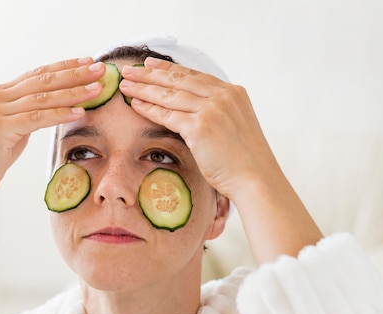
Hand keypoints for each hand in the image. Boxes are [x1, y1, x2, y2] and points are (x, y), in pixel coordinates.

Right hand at [0, 58, 105, 199]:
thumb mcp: (15, 130)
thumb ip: (31, 115)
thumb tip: (57, 108)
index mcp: (2, 93)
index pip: (39, 74)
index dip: (65, 67)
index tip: (89, 62)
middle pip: (44, 80)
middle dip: (75, 74)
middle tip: (101, 69)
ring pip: (43, 97)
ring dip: (74, 91)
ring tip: (97, 89)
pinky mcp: (0, 128)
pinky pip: (37, 118)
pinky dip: (60, 114)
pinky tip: (80, 111)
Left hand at [119, 57, 321, 262]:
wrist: (255, 179)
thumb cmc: (245, 162)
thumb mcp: (235, 128)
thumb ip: (219, 114)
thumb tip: (195, 114)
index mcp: (234, 93)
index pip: (195, 75)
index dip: (169, 69)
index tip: (151, 64)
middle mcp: (223, 96)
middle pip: (179, 80)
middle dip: (151, 74)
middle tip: (130, 70)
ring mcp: (212, 110)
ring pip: (170, 95)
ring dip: (145, 88)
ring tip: (126, 85)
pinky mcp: (200, 127)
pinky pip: (168, 115)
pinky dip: (149, 109)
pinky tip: (135, 105)